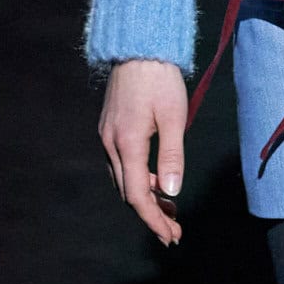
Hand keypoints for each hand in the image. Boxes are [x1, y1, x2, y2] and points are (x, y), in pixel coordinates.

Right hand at [100, 60, 188, 246]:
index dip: (153, 219)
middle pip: (128, 192)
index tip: (170, 236)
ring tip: (171, 210)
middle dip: (151, 215)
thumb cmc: (160, 79)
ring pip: (124, 180)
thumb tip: (171, 192)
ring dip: (146, 198)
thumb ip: (172, 155)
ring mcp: (107, 136)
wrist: (138, 48)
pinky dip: (140, 180)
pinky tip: (158, 182)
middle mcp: (111, 143)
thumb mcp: (174, 117)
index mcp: (127, 143)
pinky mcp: (110, 129)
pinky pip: (122, 165)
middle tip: (175, 230)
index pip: (138, 195)